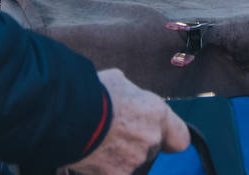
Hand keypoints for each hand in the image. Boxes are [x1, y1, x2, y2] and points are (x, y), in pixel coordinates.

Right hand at [68, 69, 190, 174]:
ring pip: (129, 162)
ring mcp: (132, 161)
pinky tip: (89, 153)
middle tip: (113, 131)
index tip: (163, 139)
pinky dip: (102, 166)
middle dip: (135, 142)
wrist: (68, 114)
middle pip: (149, 149)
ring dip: (118, 155)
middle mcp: (150, 139)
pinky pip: (111, 172)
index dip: (170, 139)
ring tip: (97, 140)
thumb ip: (132, 97)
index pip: (180, 138)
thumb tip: (128, 100)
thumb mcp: (119, 82)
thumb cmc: (93, 93)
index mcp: (157, 114)